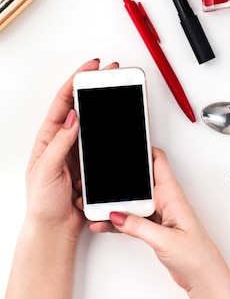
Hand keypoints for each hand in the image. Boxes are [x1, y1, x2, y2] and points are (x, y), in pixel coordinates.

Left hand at [25, 58, 117, 239]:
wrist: (54, 229)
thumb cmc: (42, 203)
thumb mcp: (45, 170)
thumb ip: (60, 143)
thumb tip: (73, 118)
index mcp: (48, 137)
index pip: (63, 102)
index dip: (76, 81)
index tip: (90, 69)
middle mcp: (63, 140)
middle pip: (81, 106)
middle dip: (95, 88)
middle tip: (108, 74)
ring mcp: (78, 150)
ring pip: (94, 123)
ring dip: (104, 110)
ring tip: (116, 95)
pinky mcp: (91, 163)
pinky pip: (103, 143)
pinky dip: (111, 134)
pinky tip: (117, 126)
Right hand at [89, 147, 229, 298]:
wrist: (204, 278)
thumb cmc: (197, 255)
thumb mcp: (164, 240)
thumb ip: (138, 226)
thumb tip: (117, 214)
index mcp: (172, 194)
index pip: (158, 161)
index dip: (143, 150)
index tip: (126, 146)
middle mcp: (165, 200)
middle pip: (139, 181)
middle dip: (121, 179)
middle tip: (101, 180)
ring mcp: (159, 213)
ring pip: (133, 201)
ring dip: (115, 203)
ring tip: (95, 204)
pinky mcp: (154, 228)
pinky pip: (132, 218)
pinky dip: (118, 221)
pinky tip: (104, 223)